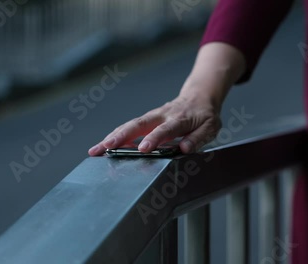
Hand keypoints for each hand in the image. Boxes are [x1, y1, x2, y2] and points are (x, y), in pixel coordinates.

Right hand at [88, 94, 221, 155]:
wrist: (199, 97)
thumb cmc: (205, 115)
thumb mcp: (210, 127)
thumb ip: (197, 138)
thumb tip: (184, 149)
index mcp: (179, 119)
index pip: (165, 130)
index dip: (154, 139)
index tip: (143, 149)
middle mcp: (162, 116)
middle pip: (139, 125)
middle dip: (121, 136)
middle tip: (107, 147)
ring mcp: (152, 117)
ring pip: (130, 125)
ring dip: (112, 137)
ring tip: (96, 150)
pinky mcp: (146, 120)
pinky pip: (129, 127)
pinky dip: (115, 136)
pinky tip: (103, 147)